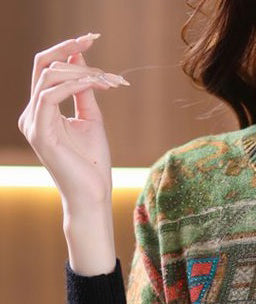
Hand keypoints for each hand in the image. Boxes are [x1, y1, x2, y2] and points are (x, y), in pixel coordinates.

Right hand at [17, 33, 129, 210]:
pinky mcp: (39, 133)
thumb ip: (84, 90)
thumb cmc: (92, 164)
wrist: (92, 196)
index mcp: (41, 111)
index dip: (66, 50)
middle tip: (94, 42)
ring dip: (79, 71)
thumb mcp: (91, 118)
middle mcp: (31, 114)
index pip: (47, 69)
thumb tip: (80, 59)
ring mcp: (32, 123)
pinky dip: (73, 85)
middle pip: (42, 66)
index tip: (90, 38)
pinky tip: (95, 84)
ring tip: (106, 77)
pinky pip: (50, 96)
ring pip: (47, 78)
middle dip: (69, 50)